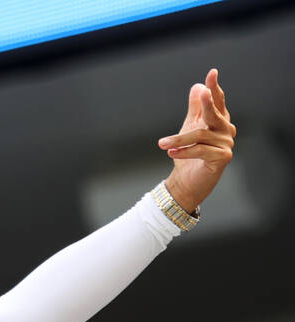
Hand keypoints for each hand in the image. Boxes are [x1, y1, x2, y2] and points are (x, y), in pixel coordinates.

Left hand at [157, 68, 235, 213]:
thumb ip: (195, 110)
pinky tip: (170, 153)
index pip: (218, 102)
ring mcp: (226, 144)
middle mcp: (226, 131)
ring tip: (162, 144)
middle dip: (207, 103)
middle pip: (214, 114)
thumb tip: (197, 87)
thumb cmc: (188, 156)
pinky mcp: (223, 158)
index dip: (215, 88)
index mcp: (219, 121)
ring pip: (201, 135)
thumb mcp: (188, 129)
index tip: (212, 72)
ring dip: (179, 139)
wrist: (186, 182)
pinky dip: (184, 151)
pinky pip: (201, 150)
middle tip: (202, 91)